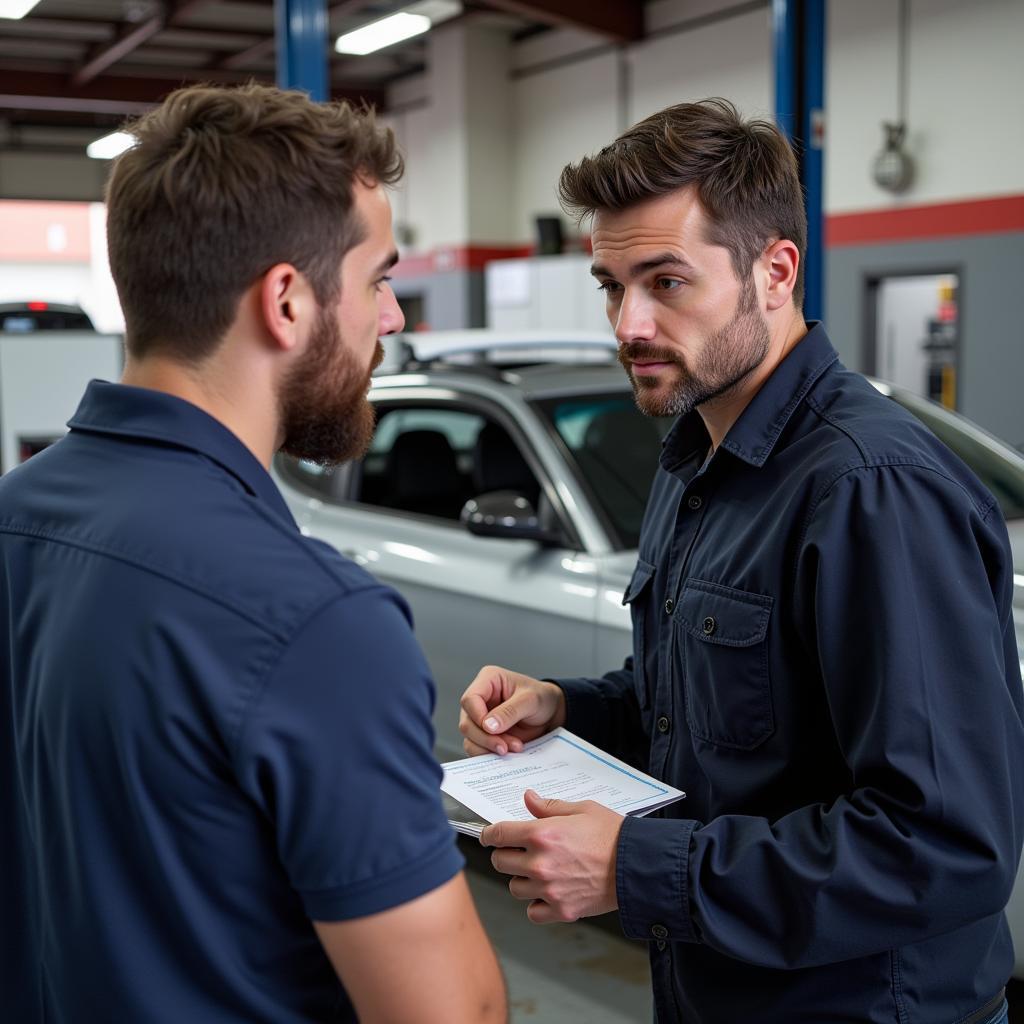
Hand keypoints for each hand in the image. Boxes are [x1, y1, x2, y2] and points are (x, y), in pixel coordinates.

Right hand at [459, 665, 565, 755]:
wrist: (550, 714)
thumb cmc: (541, 698)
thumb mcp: (531, 700)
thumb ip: (510, 711)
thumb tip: (488, 726)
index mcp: (488, 680)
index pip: (470, 699)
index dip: (478, 717)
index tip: (494, 729)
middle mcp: (480, 699)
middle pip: (467, 723)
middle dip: (486, 738)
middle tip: (505, 747)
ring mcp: (479, 718)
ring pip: (470, 739)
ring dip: (490, 748)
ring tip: (514, 747)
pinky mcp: (484, 734)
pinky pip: (477, 748)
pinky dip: (490, 754)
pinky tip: (508, 752)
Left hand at [481, 789, 622, 923]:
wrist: (637, 865)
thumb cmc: (613, 835)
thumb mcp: (581, 809)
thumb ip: (549, 807)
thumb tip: (528, 798)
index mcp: (542, 834)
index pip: (498, 834)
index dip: (490, 834)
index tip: (490, 836)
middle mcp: (540, 863)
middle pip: (500, 862)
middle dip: (506, 854)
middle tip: (519, 851)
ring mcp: (549, 890)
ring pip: (514, 887)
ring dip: (521, 879)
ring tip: (538, 871)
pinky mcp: (561, 910)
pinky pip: (533, 912)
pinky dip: (537, 904)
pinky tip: (548, 893)